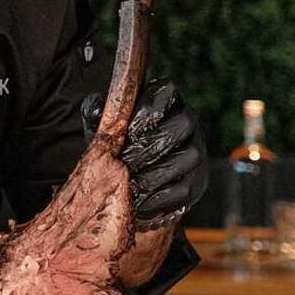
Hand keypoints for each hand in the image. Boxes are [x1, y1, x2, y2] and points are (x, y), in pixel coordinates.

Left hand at [81, 78, 207, 224]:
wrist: (130, 180)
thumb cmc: (117, 145)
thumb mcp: (106, 125)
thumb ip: (98, 114)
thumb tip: (97, 114)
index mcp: (166, 100)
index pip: (166, 94)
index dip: (147, 111)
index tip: (127, 130)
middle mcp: (188, 122)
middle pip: (181, 126)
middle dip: (149, 145)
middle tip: (124, 161)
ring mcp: (197, 151)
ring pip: (188, 157)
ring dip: (155, 173)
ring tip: (129, 183)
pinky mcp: (197, 182)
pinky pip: (186, 188)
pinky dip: (160, 197)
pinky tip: (139, 200)